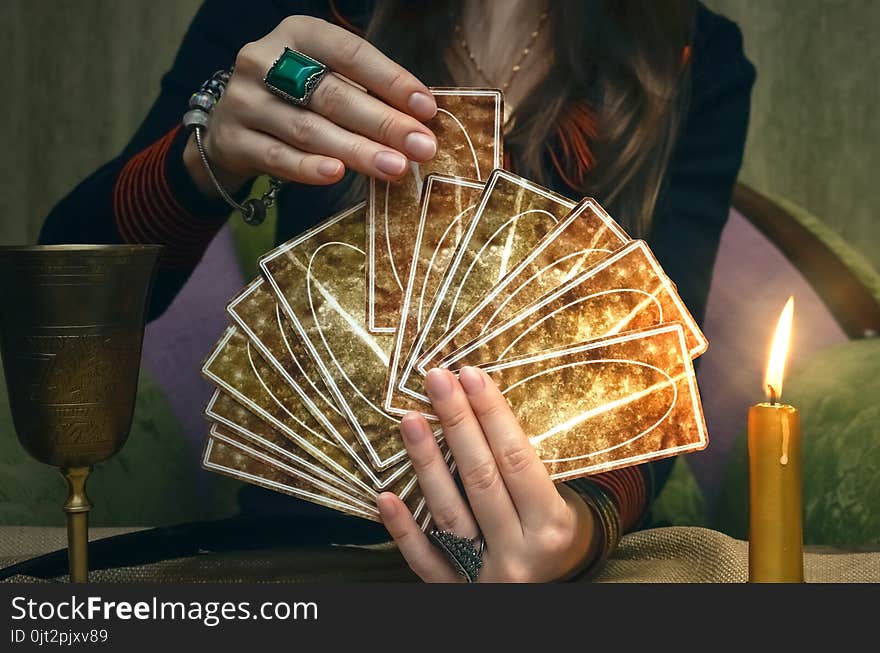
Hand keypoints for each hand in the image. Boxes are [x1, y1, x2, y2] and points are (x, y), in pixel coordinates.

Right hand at [183, 15, 437, 196]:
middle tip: (420, 147)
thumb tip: (419, 122)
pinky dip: (309, 168)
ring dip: (357, 151)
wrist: (229, 129)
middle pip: (333, 95)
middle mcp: (264, 60)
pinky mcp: (232, 140)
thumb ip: (364, 92)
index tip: (427, 109)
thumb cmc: (293, 100)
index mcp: (297, 34)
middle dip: (383, 123)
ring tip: (394, 168)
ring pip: (308, 129)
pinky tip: (338, 175)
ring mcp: (244, 100)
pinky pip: (278, 157)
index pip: (350, 53)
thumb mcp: (323, 79)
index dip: (390, 80)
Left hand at [378, 366, 600, 581]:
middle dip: (458, 423)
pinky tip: (384, 497)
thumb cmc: (549, 534)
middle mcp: (519, 553)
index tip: (470, 375)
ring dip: (427, 463)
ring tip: (410, 420)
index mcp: (551, 525)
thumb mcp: (556, 505)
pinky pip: (424, 559)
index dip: (493, 415)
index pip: (517, 459)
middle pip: (481, 478)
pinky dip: (403, 529)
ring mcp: (483, 575)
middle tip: (436, 379)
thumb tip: (481, 403)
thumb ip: (525, 468)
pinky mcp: (453, 591)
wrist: (548, 592)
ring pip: (449, 514)